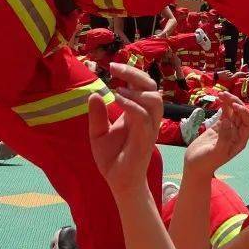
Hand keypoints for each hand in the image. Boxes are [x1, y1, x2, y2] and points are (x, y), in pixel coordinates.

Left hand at [89, 63, 162, 193]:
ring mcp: (148, 128)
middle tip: (115, 69)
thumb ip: (97, 115)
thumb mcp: (98, 133)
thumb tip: (94, 94)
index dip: (132, 73)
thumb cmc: (112, 159)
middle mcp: (147, 118)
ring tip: (117, 89)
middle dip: (136, 74)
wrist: (118, 182)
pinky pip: (143, 117)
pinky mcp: (145, 139)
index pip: (143, 86)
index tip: (112, 66)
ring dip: (136, 90)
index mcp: (138, 113)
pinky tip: (117, 100)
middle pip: (152, 87)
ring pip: (155, 100)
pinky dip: (132, 105)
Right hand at [184, 93, 248, 173]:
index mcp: (240, 141)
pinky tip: (219, 99)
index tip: (234, 106)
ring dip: (229, 102)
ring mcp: (227, 130)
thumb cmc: (206, 163)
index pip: (248, 123)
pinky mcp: (218, 127)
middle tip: (225, 95)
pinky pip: (224, 114)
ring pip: (232, 113)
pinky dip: (223, 106)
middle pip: (241, 115)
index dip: (244, 113)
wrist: (194, 166)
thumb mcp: (216, 152)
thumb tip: (228, 121)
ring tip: (221, 94)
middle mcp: (236, 134)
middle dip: (236, 103)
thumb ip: (224, 137)